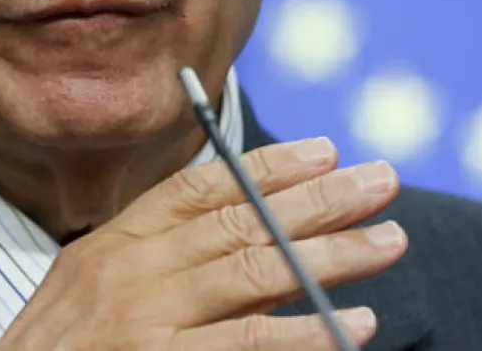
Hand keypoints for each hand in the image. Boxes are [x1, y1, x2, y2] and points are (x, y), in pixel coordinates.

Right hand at [0, 138, 404, 349]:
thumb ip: (158, 255)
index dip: (271, 165)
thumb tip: (248, 226)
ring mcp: (145, 325)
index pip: (204, 187)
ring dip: (332, 255)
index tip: (328, 150)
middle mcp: (131, 274)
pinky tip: (353, 326)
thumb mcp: (92, 289)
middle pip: (244, 222)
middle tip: (382, 181)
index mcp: (116, 244)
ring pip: (256, 273)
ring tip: (390, 241)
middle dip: (322, 200)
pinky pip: (247, 347)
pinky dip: (306, 336)